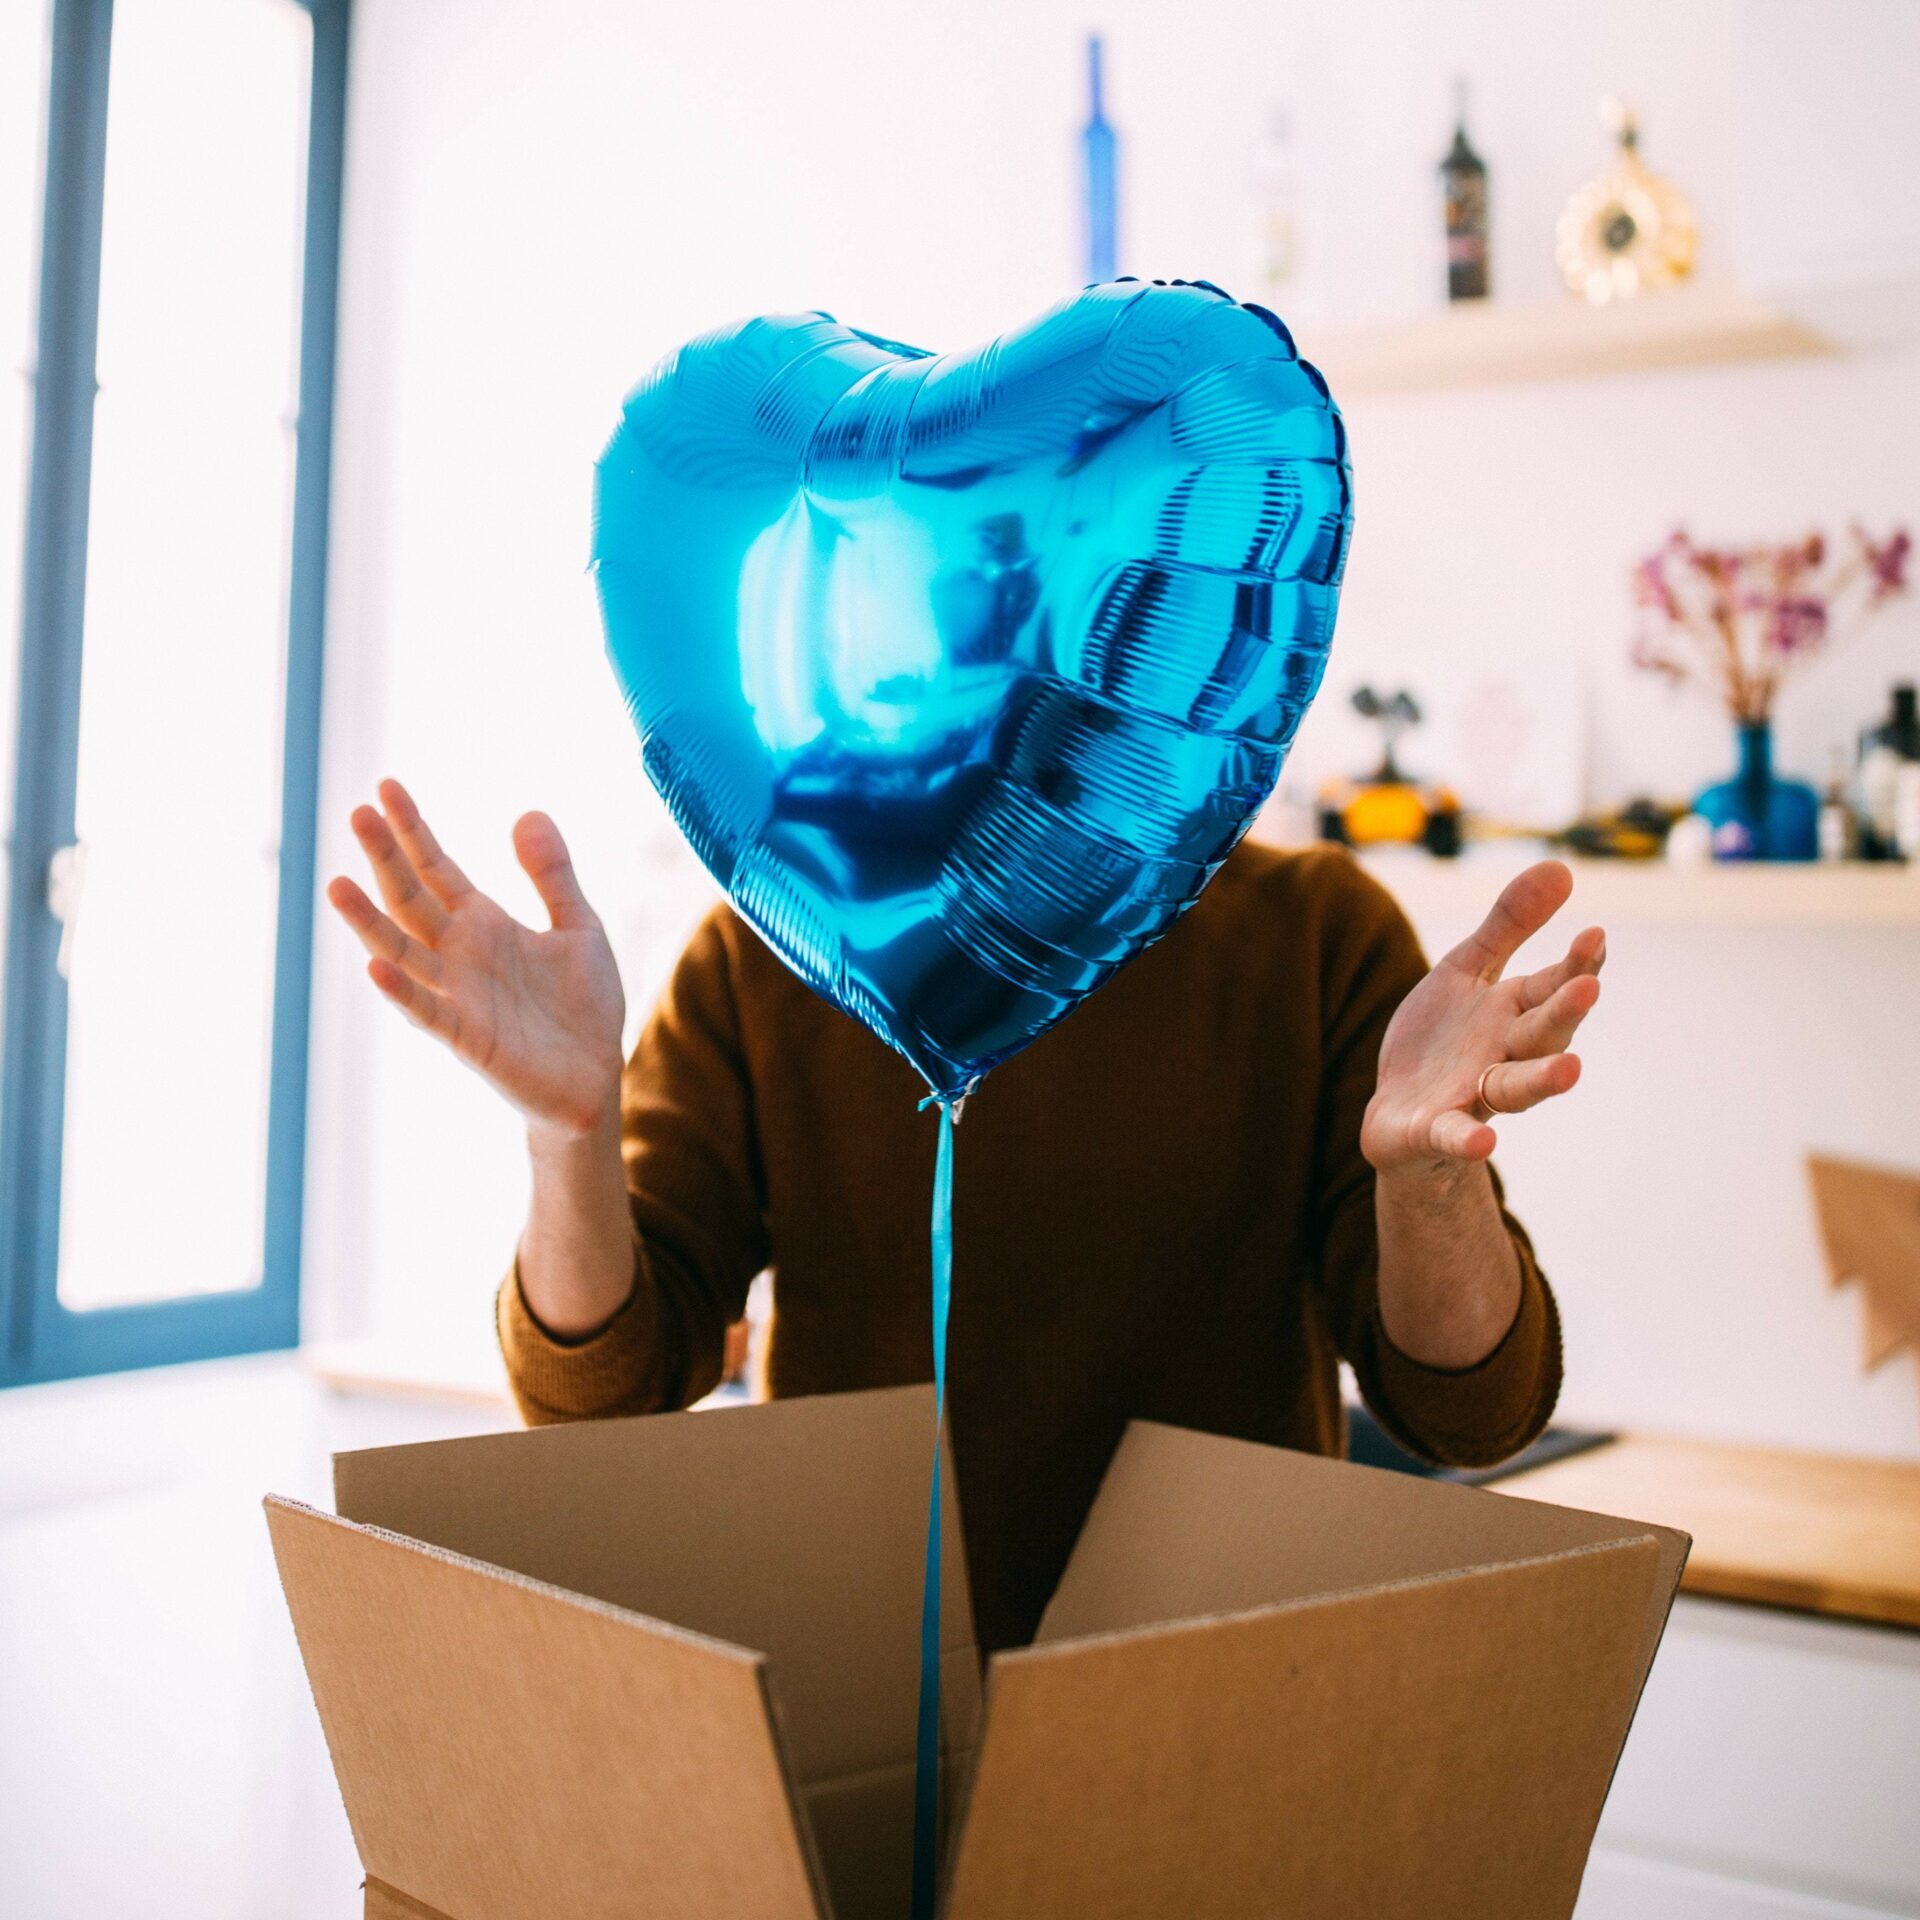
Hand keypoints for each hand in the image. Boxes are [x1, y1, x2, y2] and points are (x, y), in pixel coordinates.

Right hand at [326, 779, 625, 1141]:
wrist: (595, 1077)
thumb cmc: (583, 1007)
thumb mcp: (579, 927)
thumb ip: (552, 875)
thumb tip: (526, 812)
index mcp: (484, 925)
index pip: (437, 869)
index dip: (413, 831)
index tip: (386, 787)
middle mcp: (460, 956)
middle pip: (411, 899)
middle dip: (385, 859)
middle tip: (357, 812)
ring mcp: (458, 996)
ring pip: (402, 952)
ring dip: (369, 922)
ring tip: (336, 885)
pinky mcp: (467, 1037)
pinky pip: (427, 1011)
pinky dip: (401, 991)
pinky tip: (374, 966)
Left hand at [1361, 860, 1602, 1175]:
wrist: (1397, 1108)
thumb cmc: (1442, 1037)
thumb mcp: (1467, 970)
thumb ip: (1510, 924)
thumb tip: (1562, 865)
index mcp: (1513, 1014)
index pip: (1554, 987)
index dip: (1576, 965)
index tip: (1595, 935)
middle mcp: (1504, 1056)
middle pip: (1543, 1036)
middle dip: (1565, 1013)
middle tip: (1588, 988)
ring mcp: (1473, 1095)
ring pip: (1515, 1090)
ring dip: (1542, 1081)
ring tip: (1570, 1071)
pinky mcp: (1435, 1130)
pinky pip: (1454, 1136)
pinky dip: (1467, 1140)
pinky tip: (1482, 1144)